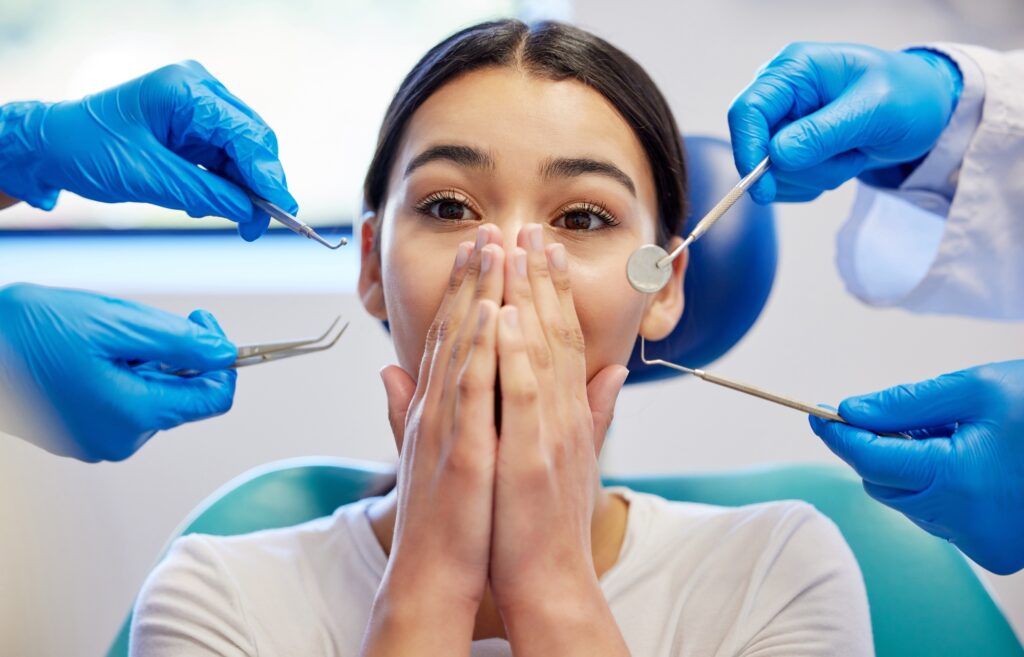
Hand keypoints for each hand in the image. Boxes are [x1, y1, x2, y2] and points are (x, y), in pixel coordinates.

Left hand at [0, 60, 295, 239]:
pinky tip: (216, 205)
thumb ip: (205, 193)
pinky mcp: (195, 130)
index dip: (267, 173)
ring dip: (245, 190)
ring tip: (240, 224)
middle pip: (253, 141)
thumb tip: (251, 212)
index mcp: (186, 91)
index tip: (284, 208)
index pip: (245, 133)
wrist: (52, 148)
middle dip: (260, 185)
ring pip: (244, 154)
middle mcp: (199, 93)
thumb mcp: (149, 178)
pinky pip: (226, 160)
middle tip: (260, 226)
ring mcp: (199, 110)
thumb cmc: (86, 150)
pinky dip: (227, 186)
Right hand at [0, 283, 236, 461]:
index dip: (221, 359)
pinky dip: (121, 375)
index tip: (203, 325)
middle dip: (175, 355)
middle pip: (183, 396)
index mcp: (134, 415)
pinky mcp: (80, 435)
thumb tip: (225, 353)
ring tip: (101, 340)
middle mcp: (120, 440)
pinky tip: (88, 356)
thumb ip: (179, 341)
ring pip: (153, 396)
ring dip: (145, 363)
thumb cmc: (28, 331)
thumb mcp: (115, 323)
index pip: (214, 399)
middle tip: (140, 322)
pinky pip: (123, 403)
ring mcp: (97, 441)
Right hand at [362, 226, 504, 655]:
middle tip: (490, 229)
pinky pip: (473, 391)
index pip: (449, 337)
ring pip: (463, 347)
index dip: (464, 291)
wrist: (431, 574)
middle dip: (473, 276)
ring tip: (495, 249)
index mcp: (435, 408)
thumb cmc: (442, 516)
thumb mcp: (426, 453)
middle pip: (454, 330)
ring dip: (479, 294)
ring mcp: (447, 426)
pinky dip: (484, 350)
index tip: (482, 250)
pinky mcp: (462, 451)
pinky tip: (497, 314)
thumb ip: (409, 410)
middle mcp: (436, 408)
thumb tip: (389, 373)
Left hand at [490, 224, 629, 655]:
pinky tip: (505, 314)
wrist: (549, 579)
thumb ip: (592, 411)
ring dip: (529, 297)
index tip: (544, 250)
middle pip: (557, 333)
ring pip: (541, 351)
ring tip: (518, 249)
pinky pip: (524, 394)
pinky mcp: (531, 455)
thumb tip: (612, 371)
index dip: (556, 292)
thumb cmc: (548, 520)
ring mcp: (551, 432)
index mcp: (570, 413)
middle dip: (544, 278)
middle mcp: (566, 414)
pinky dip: (516, 352)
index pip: (566, 339)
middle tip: (533, 228)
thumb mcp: (575, 457)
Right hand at [728, 42, 962, 202]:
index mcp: (795, 69)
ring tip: (853, 153)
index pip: (747, 111)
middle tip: (848, 159)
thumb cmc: (908, 95)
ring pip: (773, 172)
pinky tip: (844, 161)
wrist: (928, 110)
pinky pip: (785, 183)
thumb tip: (777, 156)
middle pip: (759, 148)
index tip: (762, 186)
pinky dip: (814, 183)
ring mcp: (786, 122)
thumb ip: (823, 133)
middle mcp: (782, 94)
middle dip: (801, 167)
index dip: (748, 149)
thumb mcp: (874, 111)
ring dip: (815, 176)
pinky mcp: (792, 148)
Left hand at [810, 360, 1023, 573]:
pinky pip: (939, 518)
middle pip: (884, 485)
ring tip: (947, 435)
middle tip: (891, 415)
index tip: (817, 414)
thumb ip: (903, 404)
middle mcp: (964, 522)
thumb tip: (848, 412)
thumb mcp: (972, 390)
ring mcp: (981, 543)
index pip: (870, 459)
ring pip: (908, 503)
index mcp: (956, 480)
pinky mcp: (994, 552)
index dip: (839, 435)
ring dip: (909, 468)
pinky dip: (936, 489)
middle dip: (878, 449)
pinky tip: (966, 461)